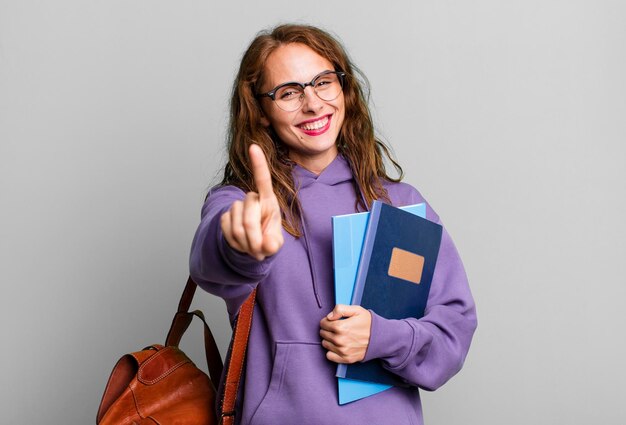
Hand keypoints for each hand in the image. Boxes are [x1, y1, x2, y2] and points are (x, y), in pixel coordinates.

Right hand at [220, 144, 283, 260]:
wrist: (253, 246)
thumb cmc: (268, 239)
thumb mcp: (275, 243)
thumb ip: (273, 244)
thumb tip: (268, 245)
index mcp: (268, 200)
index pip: (263, 179)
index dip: (258, 164)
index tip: (254, 146)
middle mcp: (251, 199)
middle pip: (249, 218)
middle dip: (253, 239)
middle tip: (259, 251)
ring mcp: (237, 206)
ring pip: (237, 226)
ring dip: (245, 243)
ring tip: (252, 247)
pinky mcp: (226, 215)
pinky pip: (226, 229)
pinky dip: (235, 242)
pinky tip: (241, 243)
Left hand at [319, 305, 371, 363]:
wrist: (380, 338)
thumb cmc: (368, 323)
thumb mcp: (356, 310)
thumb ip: (340, 309)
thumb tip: (329, 316)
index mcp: (341, 327)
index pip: (323, 324)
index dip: (326, 321)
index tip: (332, 321)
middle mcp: (340, 340)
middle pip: (323, 333)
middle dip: (327, 329)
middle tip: (336, 328)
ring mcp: (343, 351)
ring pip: (325, 344)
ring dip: (329, 339)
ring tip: (338, 336)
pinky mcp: (346, 359)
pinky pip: (329, 356)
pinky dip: (331, 351)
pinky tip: (338, 346)